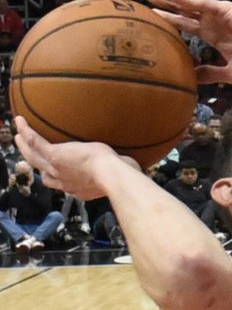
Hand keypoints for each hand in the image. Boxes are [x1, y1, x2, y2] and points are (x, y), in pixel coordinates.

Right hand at [14, 116, 129, 199]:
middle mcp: (66, 182)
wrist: (113, 175)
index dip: (58, 178)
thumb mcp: (121, 173)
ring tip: (18, 136)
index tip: (57, 172)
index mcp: (80, 188)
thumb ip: (123, 169)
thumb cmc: (123, 177)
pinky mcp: (55, 155)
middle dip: (37, 165)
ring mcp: (58, 169)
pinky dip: (26, 132)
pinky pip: (35, 142)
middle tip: (30, 155)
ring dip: (24, 147)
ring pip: (34, 158)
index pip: (64, 184)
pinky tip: (20, 121)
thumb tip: (136, 164)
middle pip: (45, 175)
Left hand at [140, 0, 231, 85]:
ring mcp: (216, 14)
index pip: (186, 25)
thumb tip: (192, 77)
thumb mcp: (229, 73)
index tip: (153, 17)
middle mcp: (212, 22)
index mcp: (213, 35)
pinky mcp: (223, 9)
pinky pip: (198, 3)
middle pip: (181, 10)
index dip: (170, 20)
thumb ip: (210, 73)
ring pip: (185, 2)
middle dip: (162, 3)